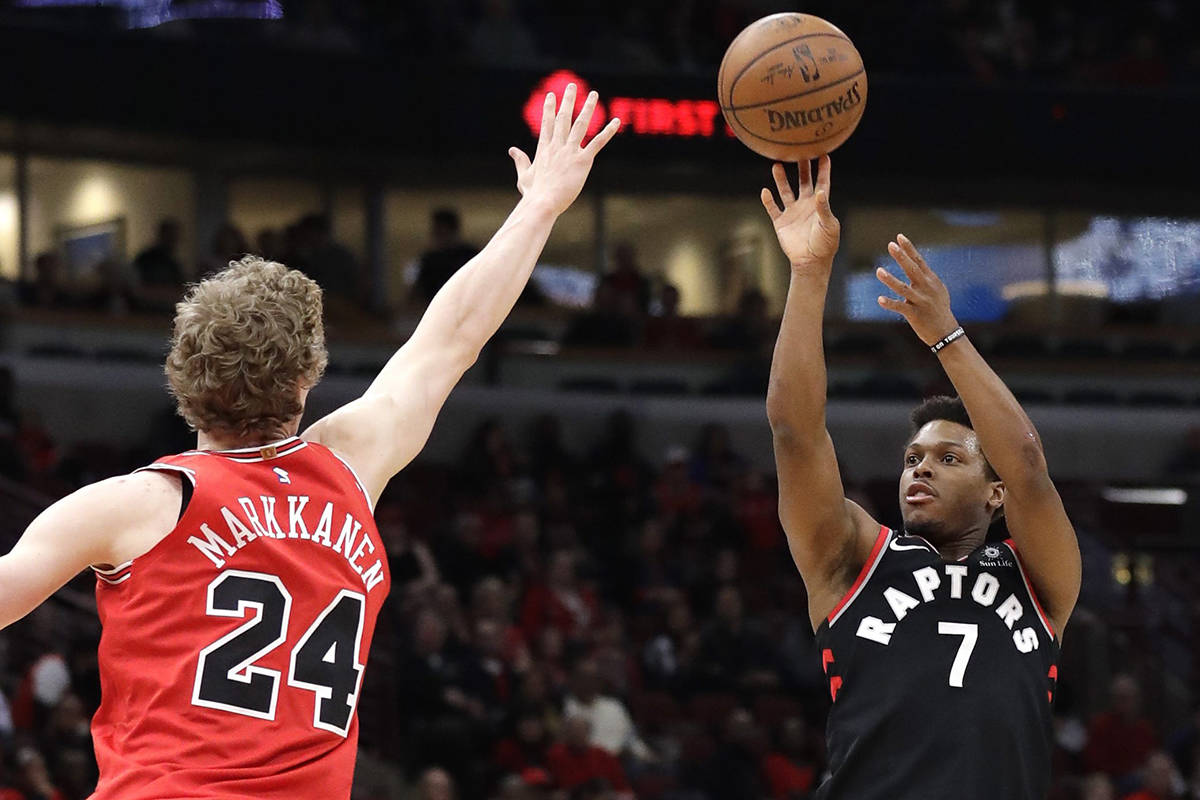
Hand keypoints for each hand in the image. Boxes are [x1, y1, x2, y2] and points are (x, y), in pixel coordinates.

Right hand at [509, 83, 620, 215]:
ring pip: (581, 124)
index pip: (547, 123)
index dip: (549, 108)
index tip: (551, 95)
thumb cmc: (534, 193)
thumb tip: (512, 150)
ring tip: (593, 94)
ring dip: (588, 108)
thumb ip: (520, 161)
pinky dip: (608, 131)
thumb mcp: (524, 176)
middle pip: (563, 118)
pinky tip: (616, 121)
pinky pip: (598, 142)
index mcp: (544, 149)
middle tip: (571, 86)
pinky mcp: (583, 160)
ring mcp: (570, 151)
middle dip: (568, 100)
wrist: (543, 202)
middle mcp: (557, 146)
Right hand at [761, 155, 839, 271]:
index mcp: (820, 204)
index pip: (822, 182)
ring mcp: (793, 212)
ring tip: (777, 165)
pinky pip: (773, 208)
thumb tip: (821, 192)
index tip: (824, 154)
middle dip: (802, 168)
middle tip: (798, 151)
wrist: (810, 261)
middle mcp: (805, 205)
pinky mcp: (781, 222)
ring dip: (781, 179)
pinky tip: (765, 191)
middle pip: (803, 182)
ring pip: (785, 191)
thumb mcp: (829, 225)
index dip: (823, 169)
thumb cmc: (825, 244)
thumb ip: (824, 208)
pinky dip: (768, 200)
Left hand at [876, 234, 959, 345]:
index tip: (899, 237)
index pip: (919, 260)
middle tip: (890, 245)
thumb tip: (918, 266)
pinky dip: (890, 303)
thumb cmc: (939, 309)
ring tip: (878, 271)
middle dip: (901, 257)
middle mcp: (926, 288)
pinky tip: (880, 299)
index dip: (909, 248)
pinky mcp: (914, 314)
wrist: (945, 331)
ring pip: (903, 288)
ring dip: (890, 280)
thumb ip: (927, 278)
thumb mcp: (938, 290)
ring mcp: (920, 301)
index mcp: (931, 280)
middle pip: (912, 269)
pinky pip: (900, 307)